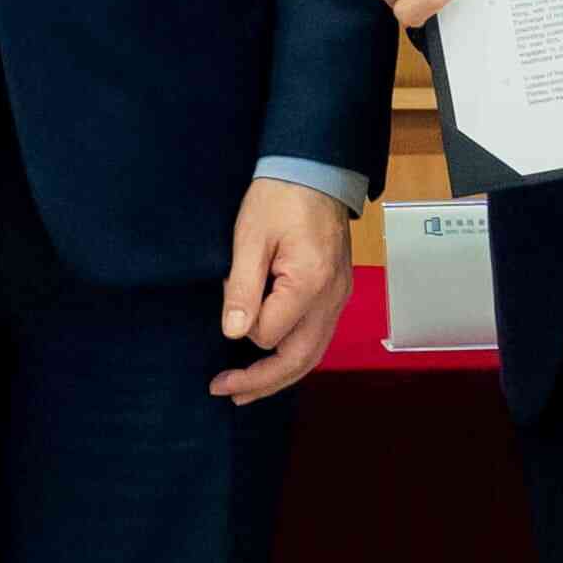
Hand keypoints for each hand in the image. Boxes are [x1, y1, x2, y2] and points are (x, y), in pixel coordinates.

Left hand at [211, 175, 355, 404]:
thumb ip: (242, 288)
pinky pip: (317, 338)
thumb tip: (233, 333)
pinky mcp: (337, 294)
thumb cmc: (279, 197)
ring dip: (278, 377)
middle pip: (299, 360)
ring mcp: (339, 298)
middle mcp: (332, 299)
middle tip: (224, 391)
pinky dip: (294, 358)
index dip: (244, 329)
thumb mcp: (249, 237)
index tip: (228, 312)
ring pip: (312, 356)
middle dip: (261, 382)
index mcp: (309, 283)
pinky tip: (273, 364)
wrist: (316, 170)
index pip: (271, 335)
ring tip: (244, 392)